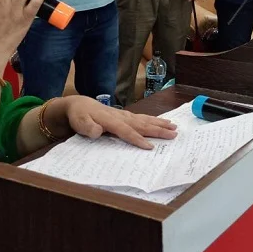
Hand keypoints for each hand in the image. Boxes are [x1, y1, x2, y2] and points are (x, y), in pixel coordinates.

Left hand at [45, 96, 177, 149]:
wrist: (79, 104)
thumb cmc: (79, 116)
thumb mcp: (79, 122)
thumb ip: (87, 127)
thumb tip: (97, 131)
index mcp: (110, 120)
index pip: (126, 131)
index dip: (138, 139)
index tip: (150, 147)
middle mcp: (121, 116)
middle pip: (141, 124)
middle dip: (158, 130)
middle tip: (173, 134)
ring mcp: (125, 115)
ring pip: (145, 119)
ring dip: (159, 123)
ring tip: (173, 126)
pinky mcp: (126, 115)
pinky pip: (143, 117)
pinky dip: (153, 119)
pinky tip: (162, 121)